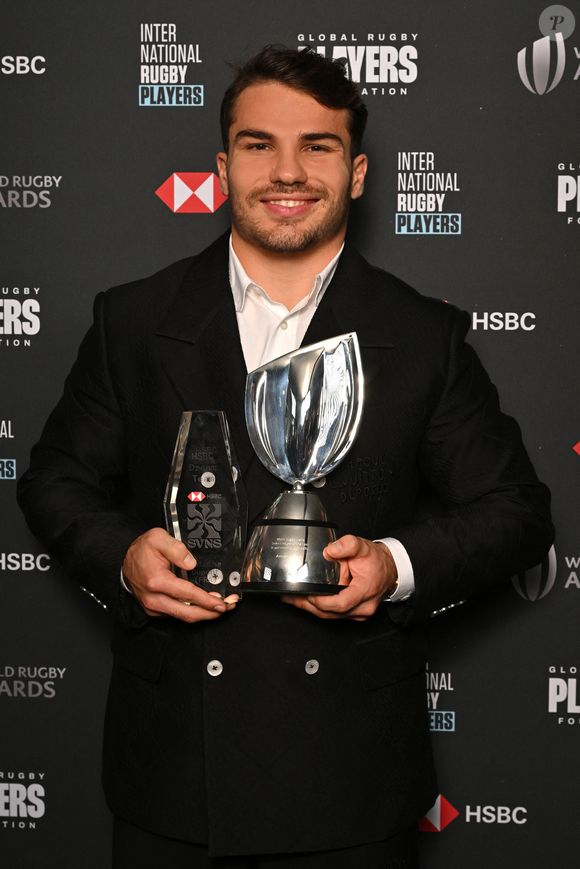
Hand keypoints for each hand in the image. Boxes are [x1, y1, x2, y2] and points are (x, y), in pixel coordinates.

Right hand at [122, 527, 238, 622]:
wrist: (125, 562)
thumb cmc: (141, 550)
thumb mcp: (157, 538)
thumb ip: (175, 548)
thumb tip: (191, 562)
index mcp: (157, 581)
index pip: (187, 594)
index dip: (207, 600)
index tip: (222, 603)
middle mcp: (155, 598)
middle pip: (188, 613)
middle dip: (211, 613)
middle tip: (228, 608)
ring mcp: (154, 607)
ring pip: (183, 617)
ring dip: (204, 614)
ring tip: (221, 608)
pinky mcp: (155, 610)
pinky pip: (177, 614)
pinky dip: (192, 612)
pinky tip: (204, 606)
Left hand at [281, 535, 397, 620]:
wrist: (389, 569)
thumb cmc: (376, 561)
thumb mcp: (363, 546)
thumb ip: (347, 545)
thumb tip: (329, 550)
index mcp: (365, 591)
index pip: (341, 603)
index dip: (322, 601)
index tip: (307, 594)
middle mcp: (362, 607)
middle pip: (330, 613)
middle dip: (308, 605)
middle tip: (290, 596)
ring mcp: (358, 613)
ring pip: (330, 616)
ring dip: (310, 608)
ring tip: (292, 599)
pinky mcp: (353, 614)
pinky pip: (333, 614)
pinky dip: (318, 608)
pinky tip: (305, 601)